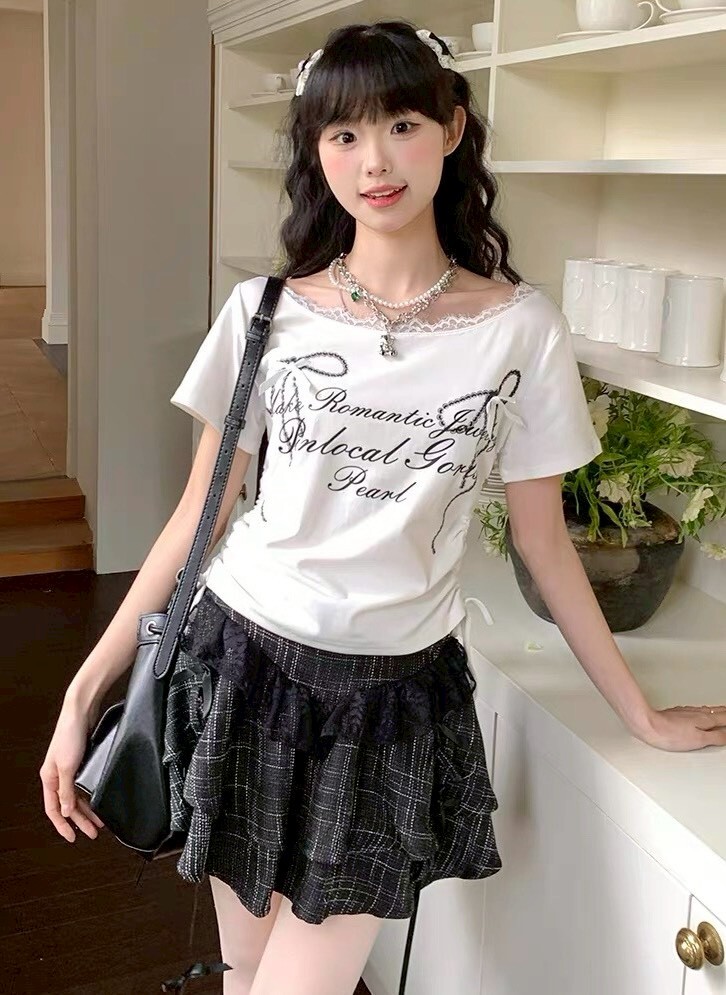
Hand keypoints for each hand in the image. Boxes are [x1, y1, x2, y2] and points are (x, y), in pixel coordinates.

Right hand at [39, 699, 104, 841]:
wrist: (81, 711)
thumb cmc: (70, 735)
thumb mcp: (67, 767)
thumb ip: (67, 790)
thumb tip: (66, 811)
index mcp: (49, 778)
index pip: (53, 809)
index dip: (62, 825)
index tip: (72, 838)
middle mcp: (57, 775)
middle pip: (68, 805)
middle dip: (80, 821)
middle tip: (92, 833)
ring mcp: (69, 769)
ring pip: (78, 796)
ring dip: (88, 810)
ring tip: (100, 823)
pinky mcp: (81, 761)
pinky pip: (85, 785)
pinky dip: (91, 795)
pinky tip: (99, 802)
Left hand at [635, 704, 725, 751]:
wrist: (648, 724)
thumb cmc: (670, 734)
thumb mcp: (698, 739)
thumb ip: (716, 737)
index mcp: (705, 720)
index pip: (724, 718)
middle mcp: (697, 713)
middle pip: (717, 711)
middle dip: (725, 711)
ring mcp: (687, 712)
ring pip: (707, 709)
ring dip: (716, 710)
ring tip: (722, 711)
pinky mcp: (678, 713)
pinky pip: (696, 710)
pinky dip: (704, 711)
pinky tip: (700, 713)